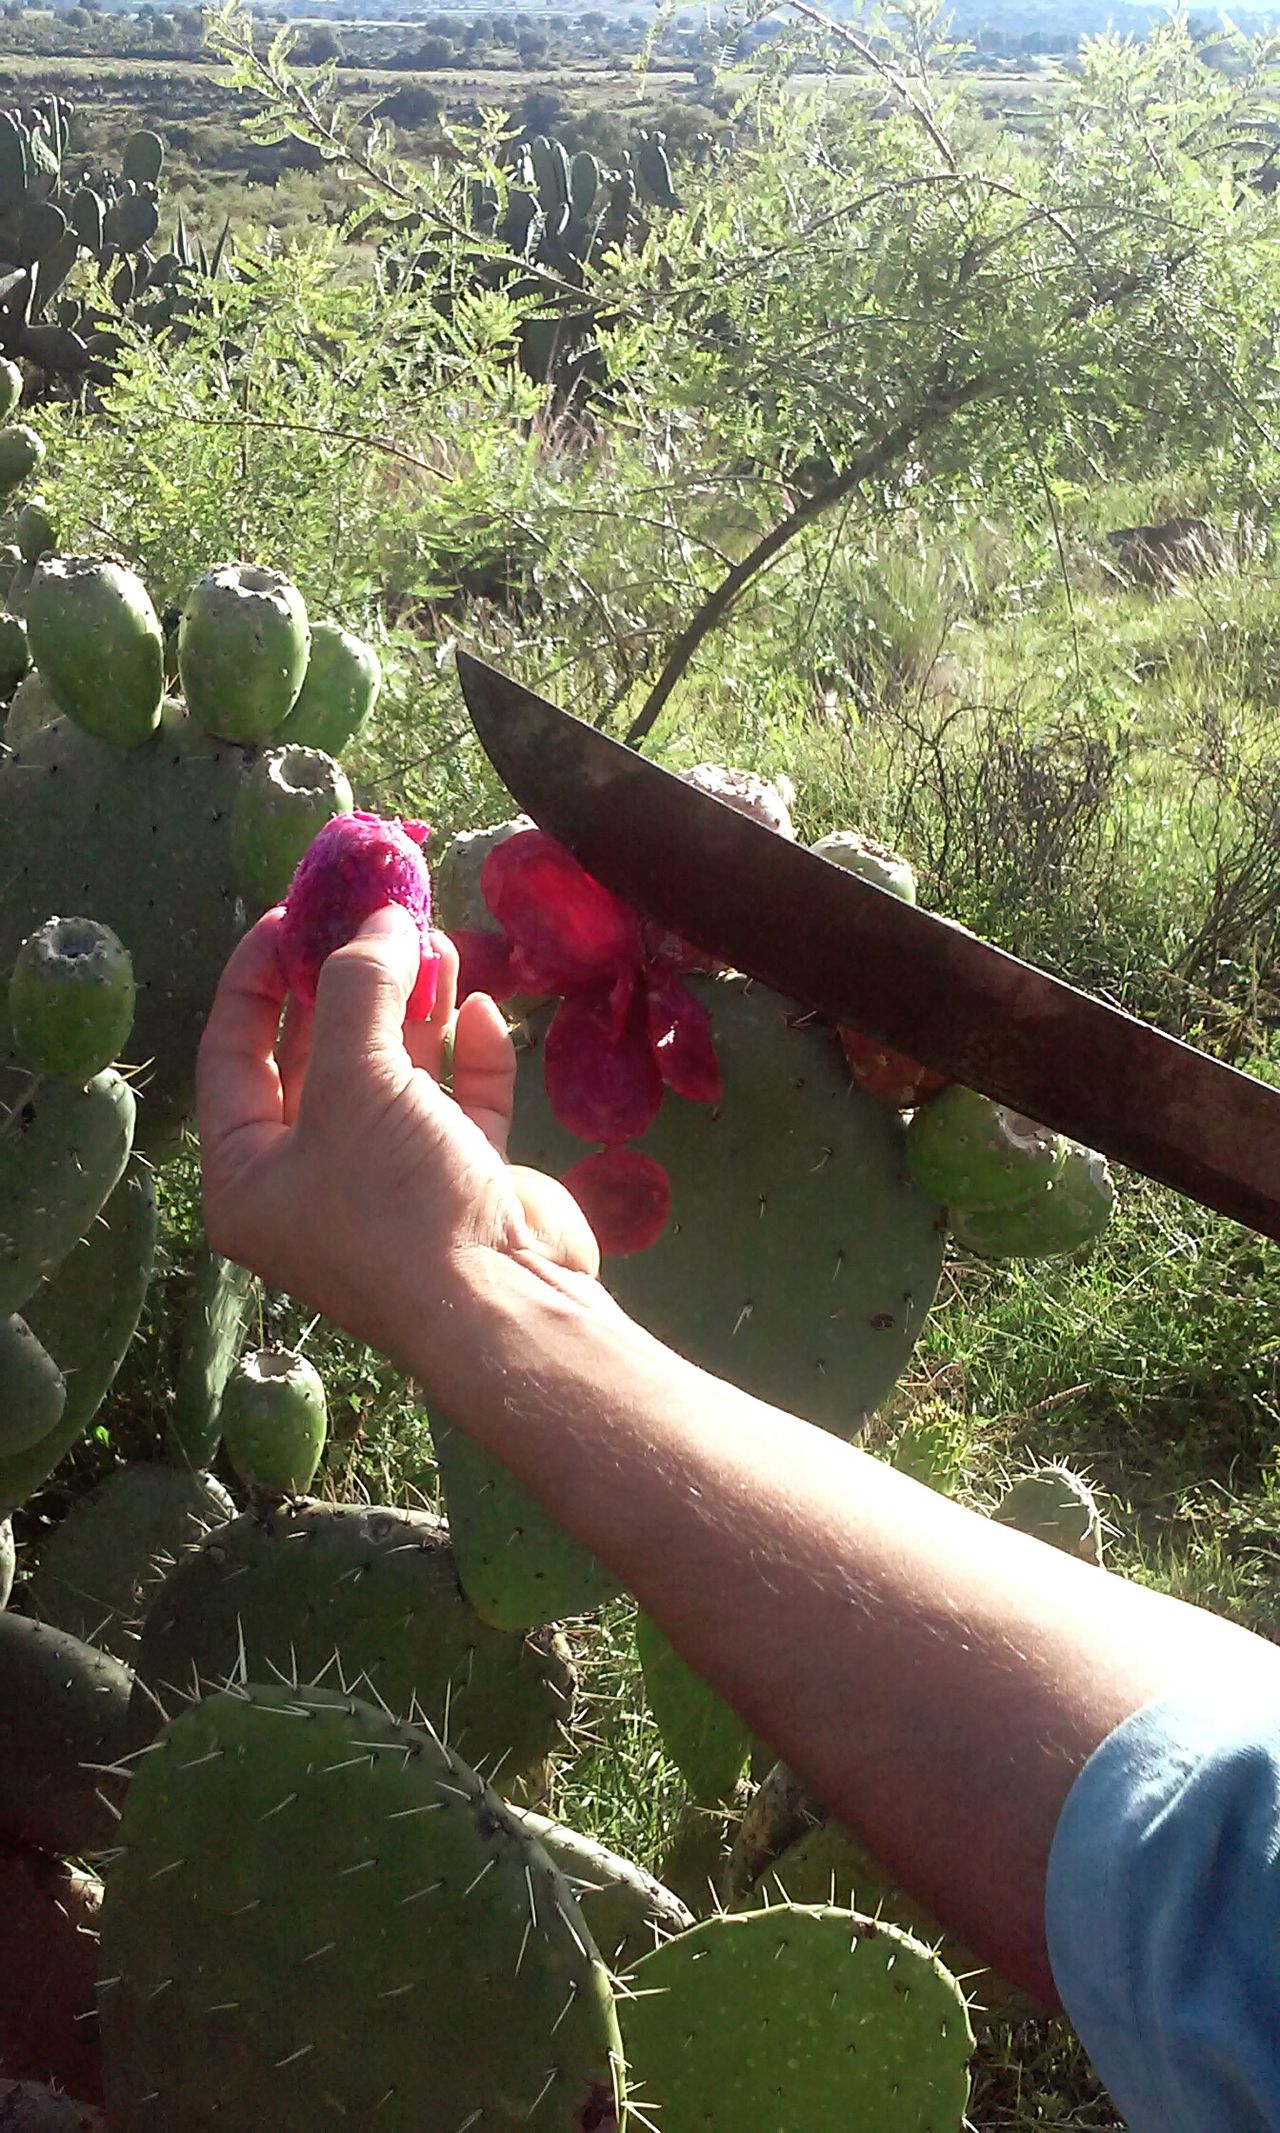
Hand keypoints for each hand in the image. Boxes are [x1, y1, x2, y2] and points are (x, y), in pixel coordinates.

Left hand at [197, 905, 601, 1361]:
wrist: (506, 1307)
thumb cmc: (397, 1201)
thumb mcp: (357, 1081)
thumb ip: (360, 988)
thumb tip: (381, 918)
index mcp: (247, 1174)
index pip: (232, 1051)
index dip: (257, 975)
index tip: (294, 912)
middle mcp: (310, 1182)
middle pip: (317, 1057)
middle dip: (348, 983)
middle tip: (371, 914)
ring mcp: (390, 1186)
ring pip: (393, 1075)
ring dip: (413, 1007)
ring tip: (435, 939)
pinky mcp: (461, 1187)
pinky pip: (455, 1106)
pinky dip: (466, 1057)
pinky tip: (478, 1009)